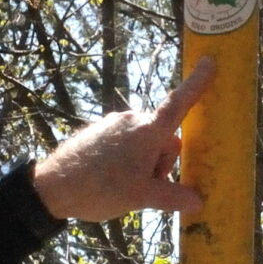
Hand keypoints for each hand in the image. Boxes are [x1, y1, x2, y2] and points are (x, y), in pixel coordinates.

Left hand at [30, 60, 215, 222]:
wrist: (53, 187)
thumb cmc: (101, 189)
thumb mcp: (141, 197)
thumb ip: (173, 197)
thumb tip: (197, 201)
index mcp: (147, 131)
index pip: (179, 103)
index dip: (197, 84)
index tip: (209, 61)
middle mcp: (132, 120)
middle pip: (164, 136)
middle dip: (164, 161)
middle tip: (148, 187)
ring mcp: (113, 123)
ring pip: (145, 141)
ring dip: (146, 162)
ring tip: (127, 186)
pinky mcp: (99, 131)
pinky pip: (126, 142)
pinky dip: (129, 159)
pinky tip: (113, 179)